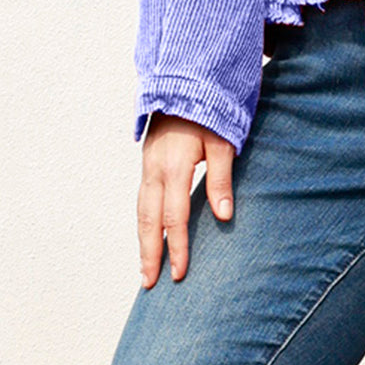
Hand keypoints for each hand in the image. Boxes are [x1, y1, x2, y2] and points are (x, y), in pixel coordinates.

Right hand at [137, 112, 235, 287]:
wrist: (184, 80)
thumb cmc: (209, 110)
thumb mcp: (222, 141)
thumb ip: (221, 178)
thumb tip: (224, 217)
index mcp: (173, 167)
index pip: (174, 218)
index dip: (176, 248)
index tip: (179, 274)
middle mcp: (154, 169)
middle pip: (148, 220)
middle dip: (149, 253)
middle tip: (149, 284)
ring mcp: (147, 164)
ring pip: (141, 210)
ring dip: (142, 240)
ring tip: (144, 267)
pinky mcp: (148, 161)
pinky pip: (142, 197)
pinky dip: (143, 220)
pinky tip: (148, 233)